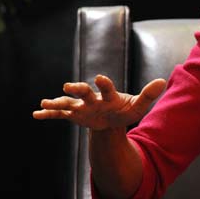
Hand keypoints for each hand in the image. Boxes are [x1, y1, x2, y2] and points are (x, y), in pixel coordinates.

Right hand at [33, 74, 166, 130]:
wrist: (113, 120)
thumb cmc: (126, 110)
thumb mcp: (138, 106)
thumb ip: (148, 94)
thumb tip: (162, 81)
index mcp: (109, 95)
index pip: (106, 87)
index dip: (104, 83)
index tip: (100, 78)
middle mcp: (93, 99)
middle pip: (84, 92)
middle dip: (77, 89)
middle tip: (69, 86)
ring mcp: (82, 106)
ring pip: (68, 103)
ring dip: (58, 102)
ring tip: (46, 102)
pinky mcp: (75, 115)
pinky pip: (59, 115)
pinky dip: (49, 114)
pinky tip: (36, 114)